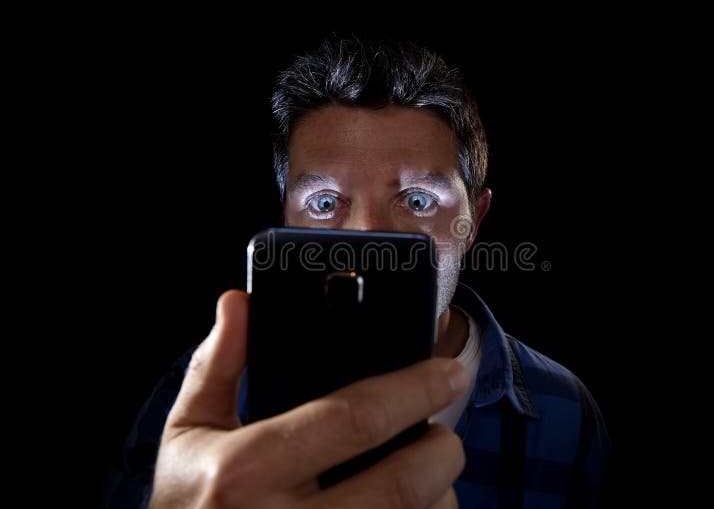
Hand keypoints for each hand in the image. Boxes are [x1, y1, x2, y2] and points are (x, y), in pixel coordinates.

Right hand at [149, 290, 467, 507]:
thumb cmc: (188, 506)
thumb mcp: (187, 435)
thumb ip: (216, 368)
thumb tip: (239, 305)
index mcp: (246, 472)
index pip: (353, 419)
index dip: (413, 390)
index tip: (447, 373)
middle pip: (403, 482)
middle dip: (441, 450)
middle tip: (441, 435)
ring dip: (439, 495)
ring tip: (427, 476)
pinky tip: (412, 507)